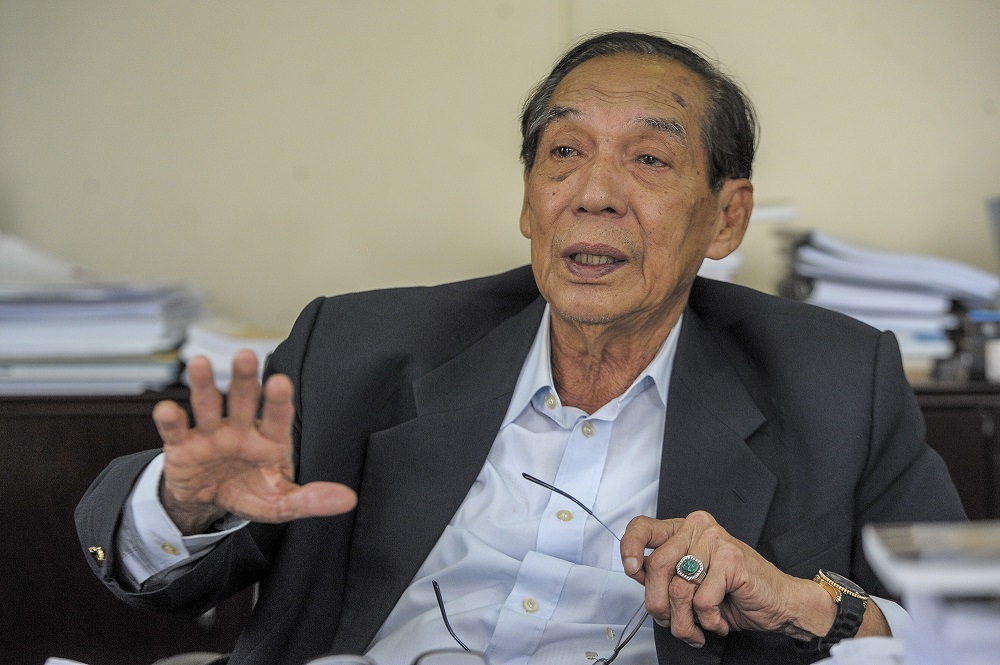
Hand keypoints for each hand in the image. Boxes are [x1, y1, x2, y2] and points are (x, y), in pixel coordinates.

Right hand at [152, 349, 357, 534]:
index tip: (281, 382)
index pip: (278, 416)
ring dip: (203, 384)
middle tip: (245, 355)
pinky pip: (175, 430)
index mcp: (270, 439)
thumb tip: (349, 501)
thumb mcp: (282, 502)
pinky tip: (167, 410)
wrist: (209, 503)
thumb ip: (311, 499)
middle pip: (243, 398)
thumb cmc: (252, 492)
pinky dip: (169, 419)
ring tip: (199, 362)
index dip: (279, 400)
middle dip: (244, 377)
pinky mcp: (182, 446)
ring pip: (208, 404)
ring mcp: (211, 434)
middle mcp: (241, 429)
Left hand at [619, 511, 837, 647]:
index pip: (643, 526)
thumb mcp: (689, 580)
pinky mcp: (732, 560)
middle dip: (659, 606)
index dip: (629, 548)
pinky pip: (702, 600)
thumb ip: (663, 573)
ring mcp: (715, 541)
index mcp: (683, 529)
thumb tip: (634, 572)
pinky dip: (708, 621)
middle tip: (671, 622)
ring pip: (678, 588)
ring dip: (683, 622)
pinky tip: (718, 621)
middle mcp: (698, 528)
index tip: (630, 570)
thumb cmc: (734, 593)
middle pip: (656, 567)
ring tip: (696, 629)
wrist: (779, 603)